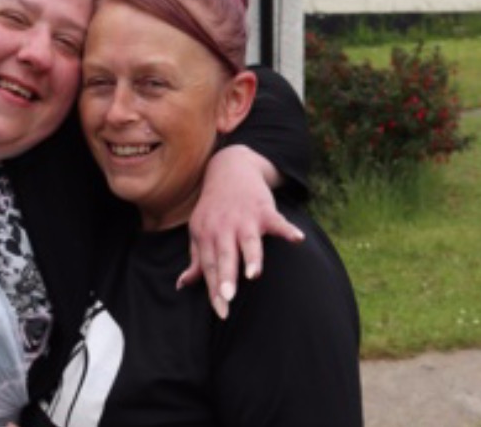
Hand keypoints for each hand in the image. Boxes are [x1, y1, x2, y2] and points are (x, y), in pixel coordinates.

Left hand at [176, 145, 304, 318]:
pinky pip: (277, 221)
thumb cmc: (214, 208)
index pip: (208, 266)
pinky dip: (288, 229)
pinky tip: (298, 239)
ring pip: (248, 241)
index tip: (221, 311)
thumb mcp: (200, 231)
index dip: (214, 289)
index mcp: (205, 235)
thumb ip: (196, 259)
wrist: (229, 168)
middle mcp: (223, 228)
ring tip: (253, 274)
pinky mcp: (264, 210)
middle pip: (224, 256)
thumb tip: (182, 285)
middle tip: (227, 299)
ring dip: (251, 257)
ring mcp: (244, 218)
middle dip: (226, 277)